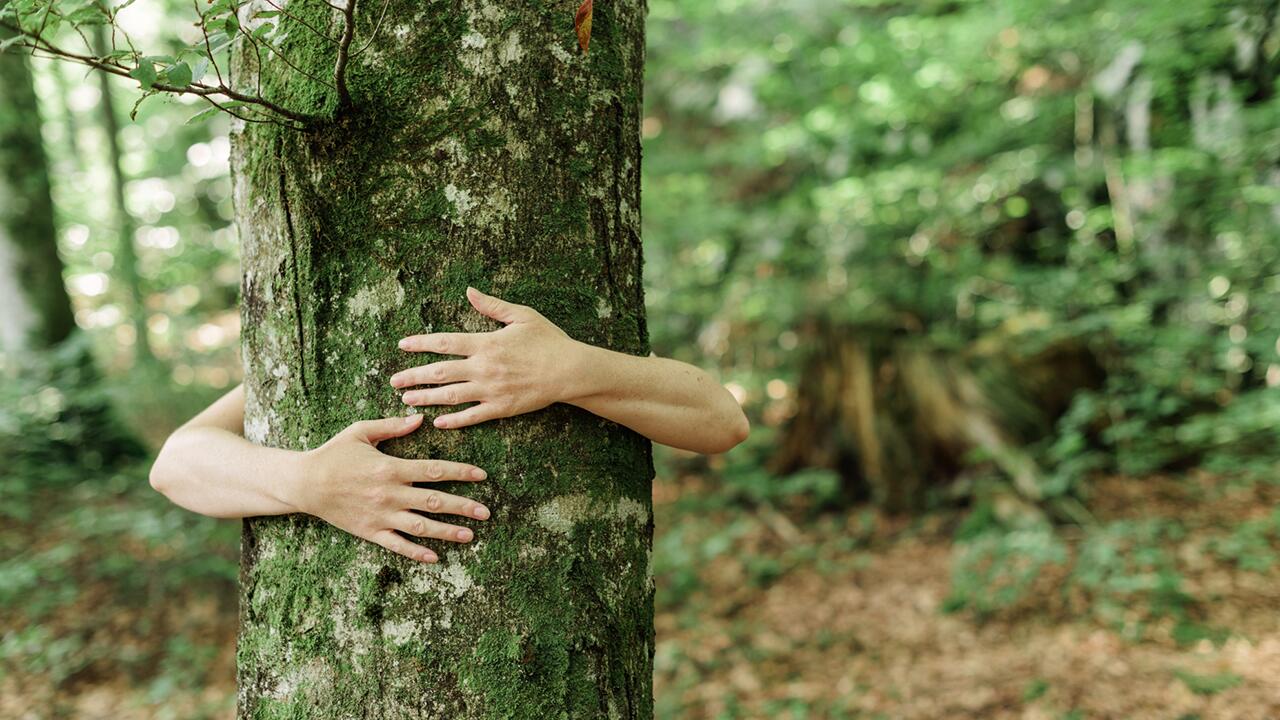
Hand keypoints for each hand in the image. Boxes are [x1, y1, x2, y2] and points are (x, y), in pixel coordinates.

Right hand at [289, 414, 490, 562]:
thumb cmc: (334, 454)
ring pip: (421, 527)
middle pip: (435, 501)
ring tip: (470, 535)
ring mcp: (380, 515)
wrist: (304, 483)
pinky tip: (435, 557)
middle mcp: (390, 493)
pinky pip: (397, 545)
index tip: (482, 475)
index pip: (435, 470)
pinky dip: (416, 552)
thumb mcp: (361, 432)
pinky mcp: (369, 531)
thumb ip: (392, 426)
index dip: (461, 472)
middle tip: (487, 512)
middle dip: (463, 507)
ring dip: (447, 532)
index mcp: (391, 467)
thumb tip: (419, 418)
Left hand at [391, 287, 581, 428]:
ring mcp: (491, 389)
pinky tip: (438, 422)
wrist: (570, 370)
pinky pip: (472, 416)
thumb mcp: (522, 316)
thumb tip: (469, 291)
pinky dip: (454, 420)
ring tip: (407, 399)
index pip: (445, 342)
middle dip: (414, 376)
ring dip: (427, 398)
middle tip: (394, 380)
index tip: (402, 345)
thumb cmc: (548, 341)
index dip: (421, 343)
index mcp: (486, 343)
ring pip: (451, 395)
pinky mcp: (501, 408)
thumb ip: (492, 306)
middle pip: (441, 372)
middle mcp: (484, 367)